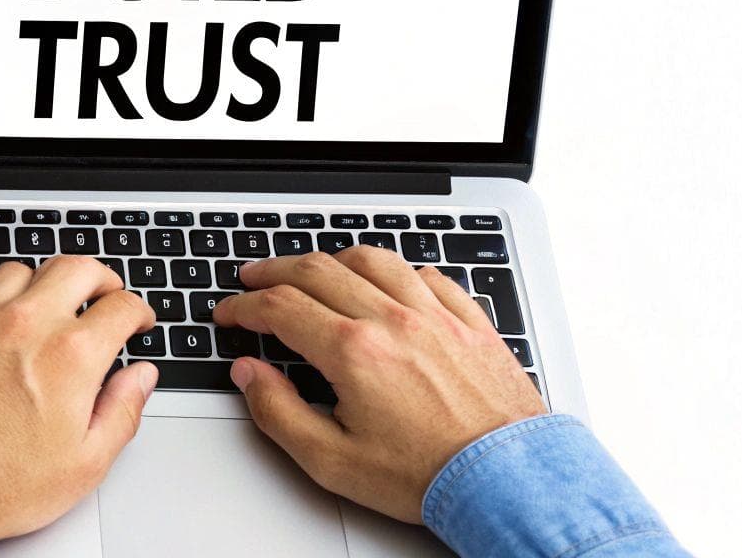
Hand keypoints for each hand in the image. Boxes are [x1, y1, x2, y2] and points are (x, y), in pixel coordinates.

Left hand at [0, 256, 158, 541]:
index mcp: (70, 355)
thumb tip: (141, 378)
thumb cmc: (1, 484)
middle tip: (104, 295)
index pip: (121, 305)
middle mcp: (25, 324)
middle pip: (75, 268)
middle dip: (100, 278)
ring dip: (40, 283)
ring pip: (18, 270)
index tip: (137, 321)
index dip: (138, 311)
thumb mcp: (86, 463)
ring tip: (45, 306)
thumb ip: (123, 410)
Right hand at [213, 246, 545, 522]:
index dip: (244, 306)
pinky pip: (429, 275)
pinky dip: (397, 270)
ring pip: (372, 260)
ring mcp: (436, 316)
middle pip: (318, 270)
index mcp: (354, 351)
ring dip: (332, 258)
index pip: (280, 307)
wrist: (510, 482)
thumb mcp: (333, 461)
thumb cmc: (429, 476)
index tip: (231, 314)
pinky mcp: (471, 323)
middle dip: (274, 272)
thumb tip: (250, 375)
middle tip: (254, 280)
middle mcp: (393, 321)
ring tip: (313, 267)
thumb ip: (279, 413)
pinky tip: (389, 281)